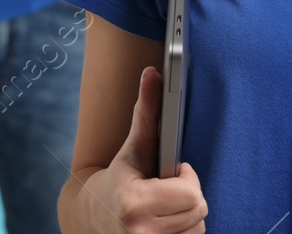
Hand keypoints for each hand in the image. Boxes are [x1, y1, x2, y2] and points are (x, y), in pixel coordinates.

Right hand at [83, 66, 206, 233]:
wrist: (92, 217)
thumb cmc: (119, 177)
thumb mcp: (133, 145)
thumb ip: (146, 110)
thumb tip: (153, 72)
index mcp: (135, 203)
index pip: (192, 195)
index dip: (187, 180)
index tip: (173, 173)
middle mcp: (140, 232)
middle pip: (199, 211)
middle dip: (189, 196)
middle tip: (168, 188)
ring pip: (198, 228)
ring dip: (187, 215)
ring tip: (165, 206)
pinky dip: (184, 230)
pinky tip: (166, 221)